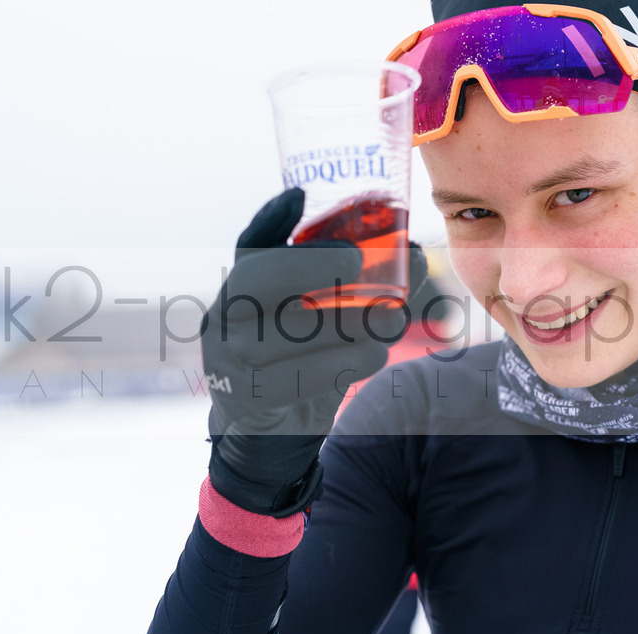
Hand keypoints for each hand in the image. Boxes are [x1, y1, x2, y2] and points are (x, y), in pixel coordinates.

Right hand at [202, 187, 426, 515]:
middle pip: (256, 280)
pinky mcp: (244, 398)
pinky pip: (291, 379)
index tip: (300, 197)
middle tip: (358, 264)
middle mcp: (224, 317)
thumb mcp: (321, 319)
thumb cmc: (304, 361)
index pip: (250, 246)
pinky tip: (374, 357)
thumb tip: (413, 250)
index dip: (270, 219)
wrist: (273, 433)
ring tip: (392, 323)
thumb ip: (357, 286)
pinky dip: (338, 366)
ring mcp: (226, 359)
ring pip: (280, 331)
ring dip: (342, 325)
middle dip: (309, 265)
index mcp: (241, 288)